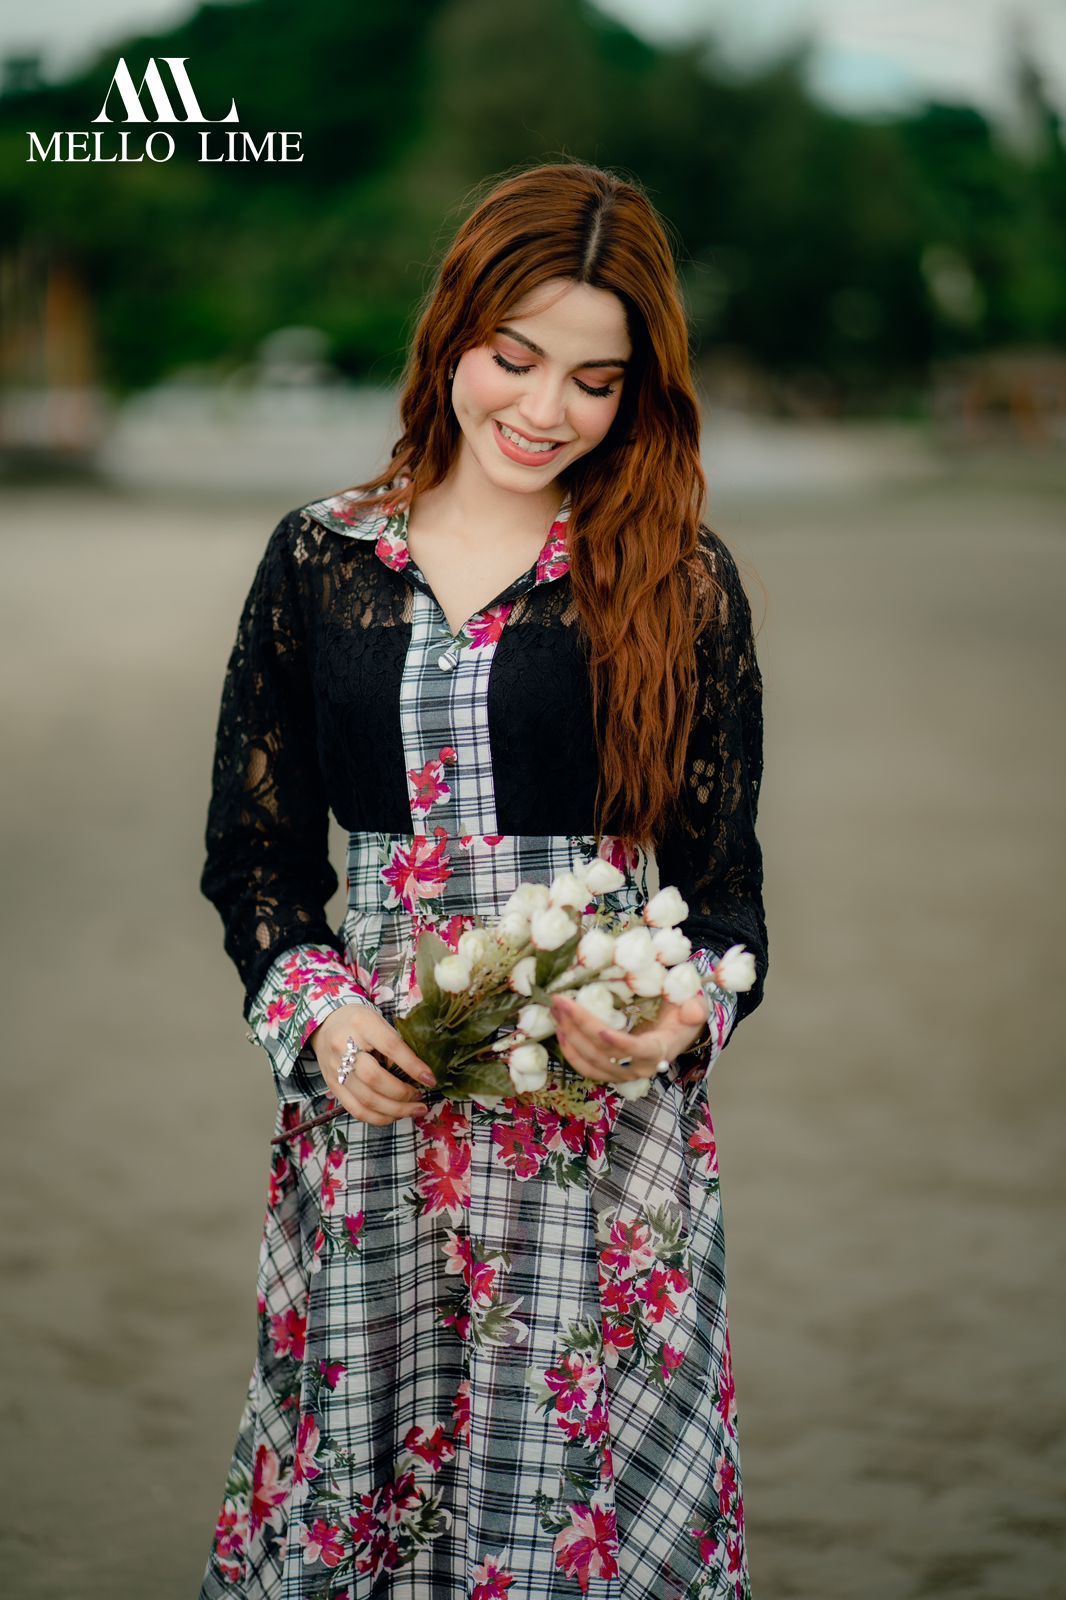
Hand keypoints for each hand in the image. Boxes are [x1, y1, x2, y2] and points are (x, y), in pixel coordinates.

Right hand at [309, 1003, 435, 1125]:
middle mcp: (343, 1047)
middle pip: (374, 1078)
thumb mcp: (380, 1022)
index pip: (390, 1047)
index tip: (430, 1079)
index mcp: (361, 1024)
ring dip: (395, 1110)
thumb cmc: (360, 1023)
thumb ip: (396, 1045)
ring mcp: (335, 1069)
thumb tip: (418, 1074)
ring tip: (414, 1110)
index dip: (413, 1066)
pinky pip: (356, 1110)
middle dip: (402, 1094)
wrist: (326, 1024)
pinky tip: (395, 1115)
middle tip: (420, 1097)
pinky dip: (378, 1118)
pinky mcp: (332, 1086)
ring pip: (366, 1100)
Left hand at [548, 992, 710, 1084]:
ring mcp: (621, 1073)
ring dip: (569, 1036)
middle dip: (580, 1027)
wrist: (674, 1031)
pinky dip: (570, 1050)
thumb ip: (696, 1008)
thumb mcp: (694, 1006)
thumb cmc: (681, 1015)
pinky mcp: (608, 1071)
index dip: (619, 1043)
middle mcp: (638, 1067)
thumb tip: (693, 1011)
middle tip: (562, 1002)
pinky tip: (559, 1030)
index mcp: (658, 1050)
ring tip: (555, 1011)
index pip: (637, 1050)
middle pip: (605, 1054)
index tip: (600, 1029)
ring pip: (590, 1061)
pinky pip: (585, 1067)